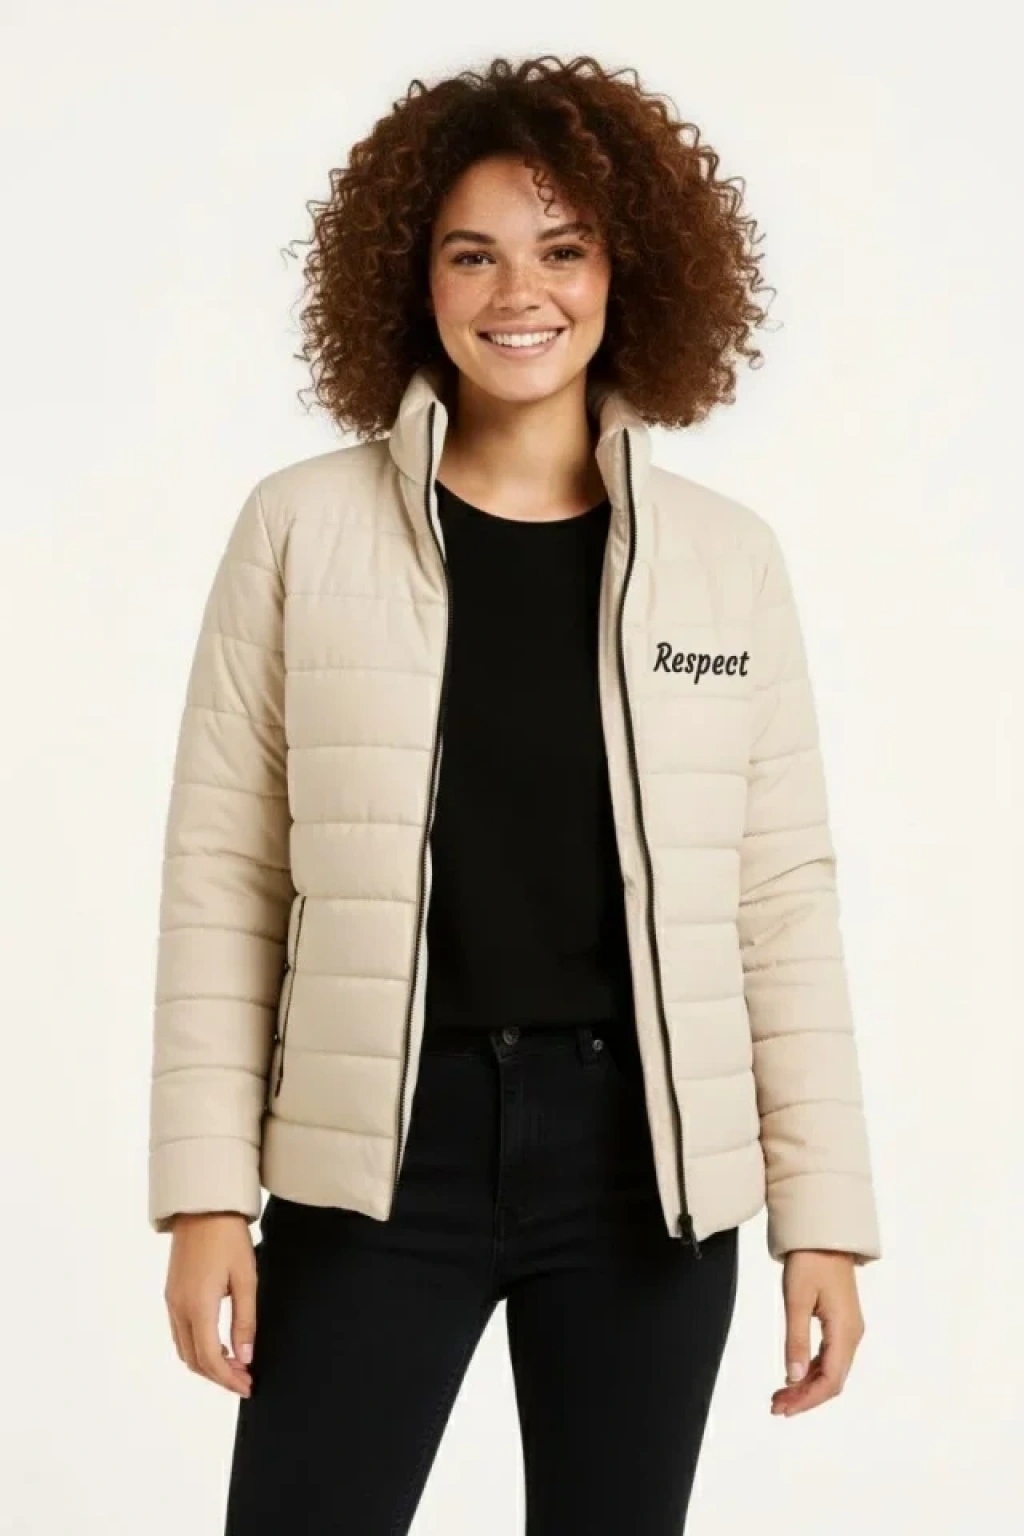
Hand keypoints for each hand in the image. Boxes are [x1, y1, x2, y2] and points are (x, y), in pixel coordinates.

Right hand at [164, 1212, 257, 1396]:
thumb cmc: (228, 1238)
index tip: (248, 1386)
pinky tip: (218, 1343)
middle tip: (245, 1379)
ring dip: (207, 1363)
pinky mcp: (172, 1293)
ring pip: (185, 1349)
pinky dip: (197, 1347)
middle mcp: (179, 1308)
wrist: (203, 1206)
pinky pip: (180, 1333)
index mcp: (198, 1305)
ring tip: (235, 1365)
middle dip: (219, 1376)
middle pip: (194, 1360)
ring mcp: (172, 1301)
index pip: (210, 1359)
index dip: (229, 1379)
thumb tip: (245, 1357)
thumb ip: (245, 1321)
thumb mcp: (246, 1278)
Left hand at [771, 1249, 864, 1416]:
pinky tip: (793, 1374)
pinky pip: (828, 1356)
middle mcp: (851, 1335)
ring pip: (830, 1369)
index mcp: (845, 1332)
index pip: (831, 1380)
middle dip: (805, 1397)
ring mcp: (848, 1329)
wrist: (824, 1234)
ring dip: (806, 1385)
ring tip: (779, 1396)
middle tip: (776, 1406)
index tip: (783, 1409)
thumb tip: (793, 1377)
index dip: (808, 1399)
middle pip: (832, 1379)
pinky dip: (810, 1369)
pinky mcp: (840, 1323)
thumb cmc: (810, 1262)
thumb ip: (796, 1339)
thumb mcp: (797, 1300)